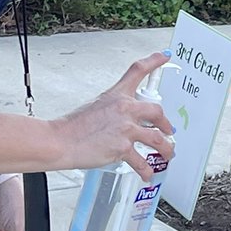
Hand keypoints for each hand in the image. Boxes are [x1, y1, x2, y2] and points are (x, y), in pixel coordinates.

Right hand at [54, 52, 175, 181]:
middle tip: (169, 130)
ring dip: (166, 149)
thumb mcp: (95, 106)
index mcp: (117, 95)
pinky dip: (146, 171)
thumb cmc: (73, 127)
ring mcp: (125, 129)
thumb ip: (113, 110)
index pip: (138, 70)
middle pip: (157, 111)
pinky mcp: (122, 148)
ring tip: (167, 154)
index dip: (154, 61)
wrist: (61, 141)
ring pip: (157, 139)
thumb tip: (122, 119)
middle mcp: (124, 109)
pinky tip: (148, 174)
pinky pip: (141, 162)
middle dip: (166, 123)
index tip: (164, 56)